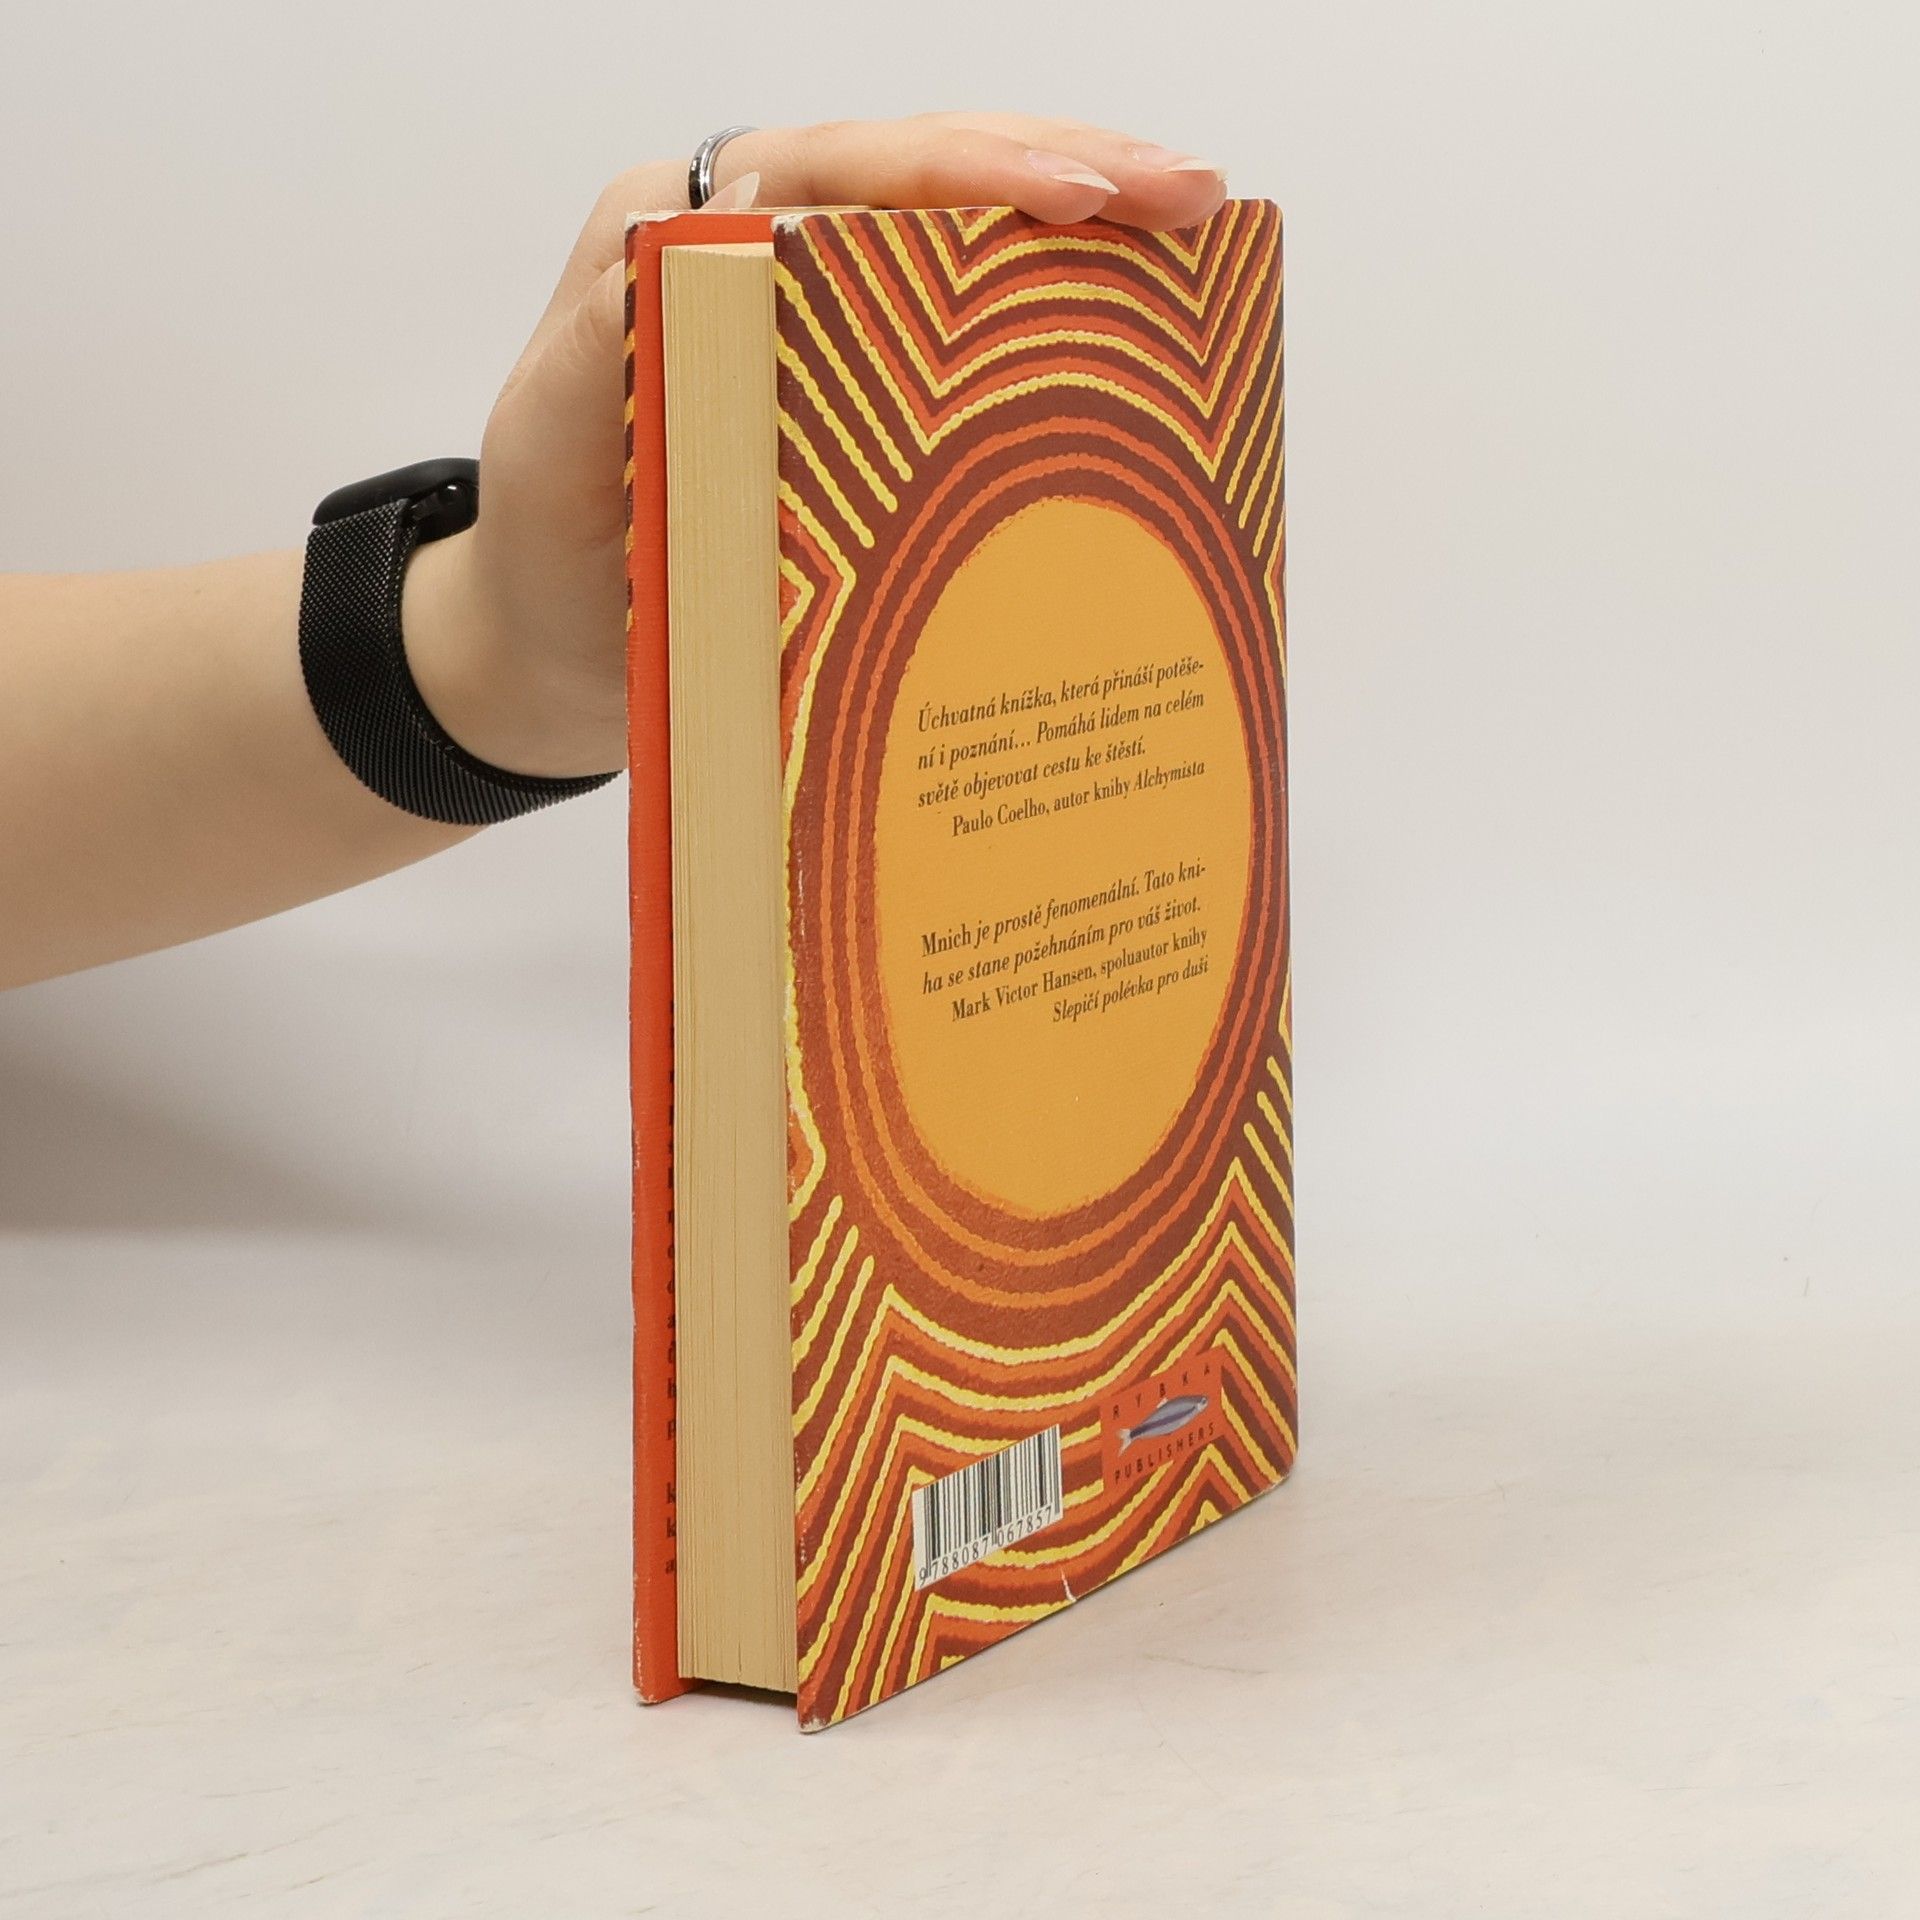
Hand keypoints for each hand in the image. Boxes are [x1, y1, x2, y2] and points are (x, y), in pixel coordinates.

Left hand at [404, 114, 1227, 778]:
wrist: (546, 651)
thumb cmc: (544, 556)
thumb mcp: (551, 453)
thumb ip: (602, 348)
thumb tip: (695, 244)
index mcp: (677, 232)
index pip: (844, 170)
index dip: (969, 173)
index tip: (1079, 200)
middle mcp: (750, 246)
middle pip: (925, 175)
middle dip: (1066, 171)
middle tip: (1188, 196)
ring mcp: (809, 311)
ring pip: (958, 235)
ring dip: (1078, 224)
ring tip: (1192, 229)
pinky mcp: (849, 384)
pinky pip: (956, 328)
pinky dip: (1045, 313)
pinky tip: (1129, 322)